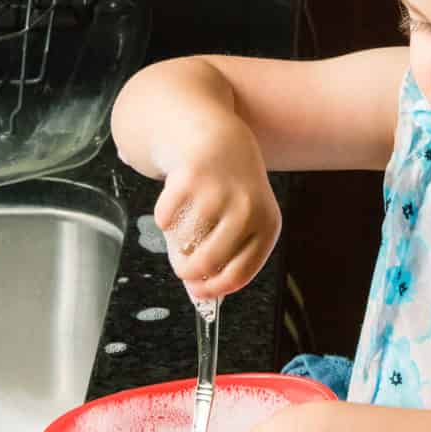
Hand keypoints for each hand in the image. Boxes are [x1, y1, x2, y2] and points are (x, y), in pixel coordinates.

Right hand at [154, 116, 280, 300]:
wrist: (221, 139)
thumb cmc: (232, 188)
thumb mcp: (245, 220)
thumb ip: (227, 254)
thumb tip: (198, 292)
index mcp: (267, 225)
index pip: (239, 274)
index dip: (214, 289)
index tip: (198, 292)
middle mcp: (247, 209)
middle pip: (208, 262)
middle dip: (188, 272)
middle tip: (181, 268)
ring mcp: (219, 193)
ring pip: (183, 242)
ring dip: (176, 241)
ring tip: (185, 224)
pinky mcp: (190, 178)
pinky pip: (165, 219)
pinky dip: (163, 218)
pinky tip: (175, 204)